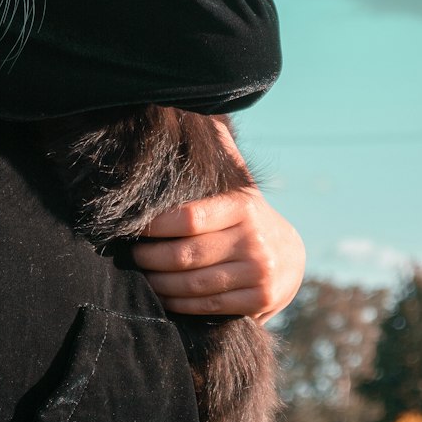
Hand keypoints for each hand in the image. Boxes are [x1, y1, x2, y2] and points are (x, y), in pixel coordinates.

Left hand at [128, 120, 304, 321]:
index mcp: (242, 207)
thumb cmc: (245, 219)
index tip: (133, 226)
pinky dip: (179, 303)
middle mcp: (254, 239)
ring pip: (194, 284)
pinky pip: (208, 306)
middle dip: (150, 258)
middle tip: (131, 256)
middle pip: (186, 255)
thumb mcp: (237, 188)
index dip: (154, 225)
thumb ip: (221, 157)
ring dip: (159, 284)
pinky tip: (163, 296)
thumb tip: (203, 115)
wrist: (290, 258)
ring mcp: (258, 273)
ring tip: (141, 277)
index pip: (189, 217)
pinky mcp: (259, 301)